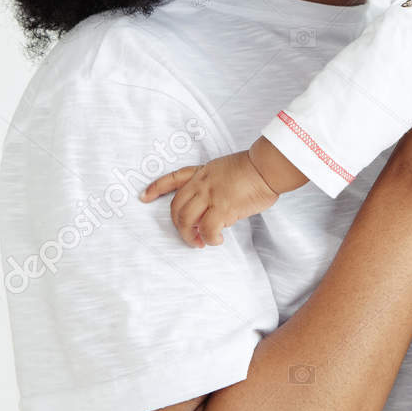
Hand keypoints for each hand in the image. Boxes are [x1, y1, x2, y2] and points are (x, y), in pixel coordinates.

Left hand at [139, 150, 280, 246]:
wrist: (267, 168)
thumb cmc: (254, 170)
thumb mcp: (226, 170)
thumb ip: (214, 187)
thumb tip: (214, 210)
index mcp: (202, 172)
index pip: (173, 178)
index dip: (156, 188)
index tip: (144, 197)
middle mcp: (201, 183)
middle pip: (176, 207)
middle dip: (178, 226)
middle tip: (188, 236)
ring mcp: (210, 195)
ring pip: (186, 220)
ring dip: (190, 236)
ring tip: (200, 242)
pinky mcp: (222, 208)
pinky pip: (207, 229)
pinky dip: (210, 239)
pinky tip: (217, 240)